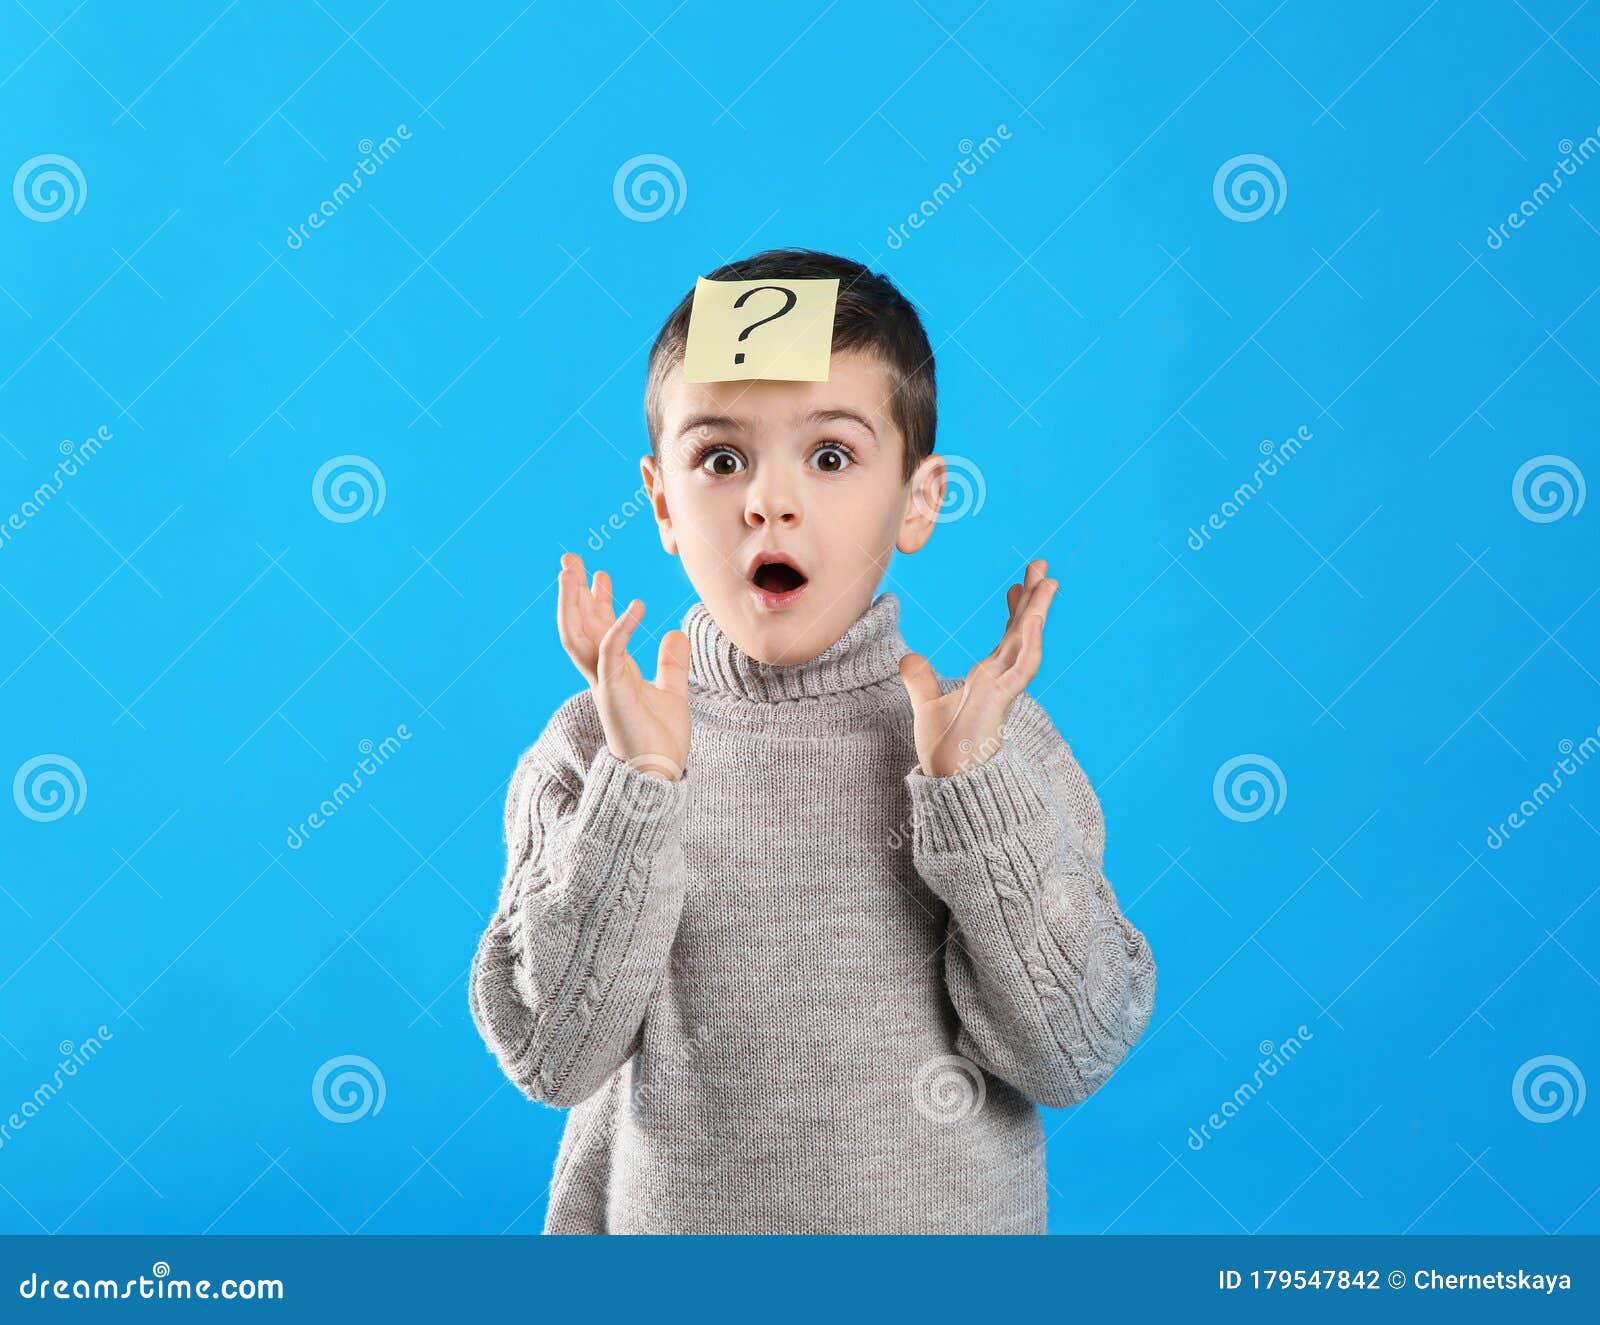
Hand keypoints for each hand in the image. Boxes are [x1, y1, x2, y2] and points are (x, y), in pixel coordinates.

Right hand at [556, 553, 689, 779]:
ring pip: (578, 635)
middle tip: (570, 558)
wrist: (659, 775)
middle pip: (578, 626)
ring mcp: (603, 683)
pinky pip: (611, 652)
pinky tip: (634, 604)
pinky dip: (620, 626)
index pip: (597, 630)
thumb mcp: (672, 692)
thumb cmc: (661, 741)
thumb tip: (677, 634)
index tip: (598, 575)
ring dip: (574, 601)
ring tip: (574, 570)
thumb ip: (671, 664)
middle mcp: (602, 675)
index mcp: (613, 674)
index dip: (595, 602)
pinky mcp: (612, 693)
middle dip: (572, 592)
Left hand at [898, 559, 1057, 777]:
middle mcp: (1001, 680)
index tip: (1016, 585)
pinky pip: (1020, 666)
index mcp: (988, 679)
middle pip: (1022, 632)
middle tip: (1041, 567)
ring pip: (1027, 643)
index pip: (1006, 638)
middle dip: (1033, 600)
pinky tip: (1032, 621)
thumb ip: (920, 680)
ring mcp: (1005, 689)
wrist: (950, 779)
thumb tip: (908, 657)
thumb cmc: (945, 750)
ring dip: (1038, 613)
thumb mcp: (927, 705)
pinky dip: (1028, 642)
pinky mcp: (1001, 699)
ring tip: (1047, 582)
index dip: (1014, 611)